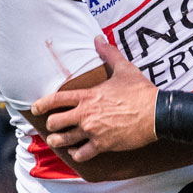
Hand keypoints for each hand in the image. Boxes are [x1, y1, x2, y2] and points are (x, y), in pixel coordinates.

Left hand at [31, 36, 157, 161]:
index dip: (42, 105)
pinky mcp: (102, 145)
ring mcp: (93, 131)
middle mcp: (86, 114)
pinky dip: (77, 153)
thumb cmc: (140, 91)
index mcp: (88, 96)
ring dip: (59, 141)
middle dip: (52, 125)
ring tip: (58, 140)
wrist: (156, 113)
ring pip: (63, 140)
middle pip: (55, 123)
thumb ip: (109, 53)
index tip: (36, 108)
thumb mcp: (124, 68)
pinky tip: (78, 150)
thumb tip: (99, 38)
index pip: (56, 100)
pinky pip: (81, 154)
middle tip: (54, 126)